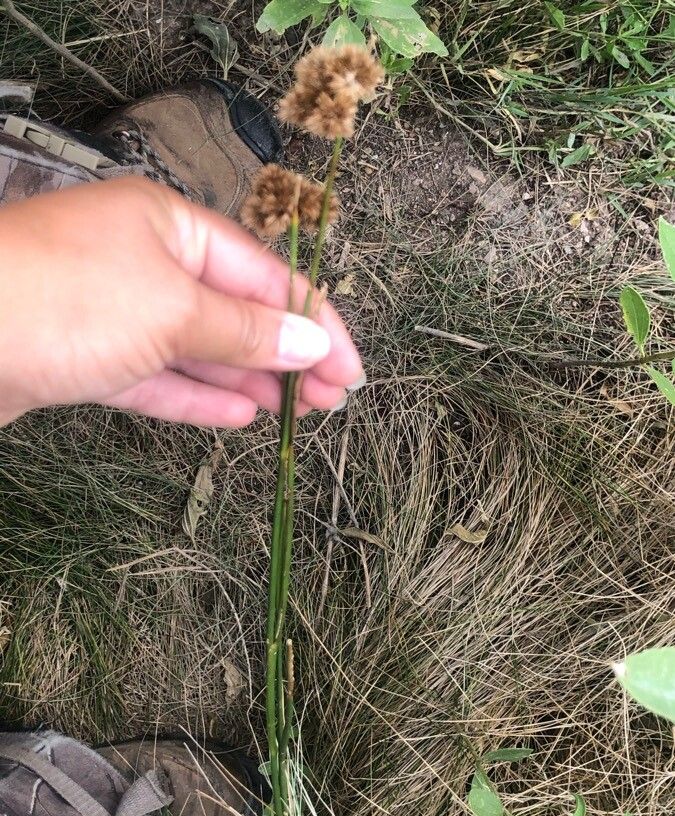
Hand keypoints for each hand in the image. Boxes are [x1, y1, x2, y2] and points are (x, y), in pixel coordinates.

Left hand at [0, 177, 362, 426]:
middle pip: (234, 311)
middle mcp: (144, 263)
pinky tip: (238, 416)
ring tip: (297, 413)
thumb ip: (244, 329)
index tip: (350, 369)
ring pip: (199, 350)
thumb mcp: (171, 309)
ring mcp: (114, 312)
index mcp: (169, 226)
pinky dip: (197, 398)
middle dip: (285, 356)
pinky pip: (158, 379)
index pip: (262, 273)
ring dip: (248, 381)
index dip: (314, 322)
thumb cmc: (57, 298)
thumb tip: (309, 342)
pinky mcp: (88, 358)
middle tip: (331, 400)